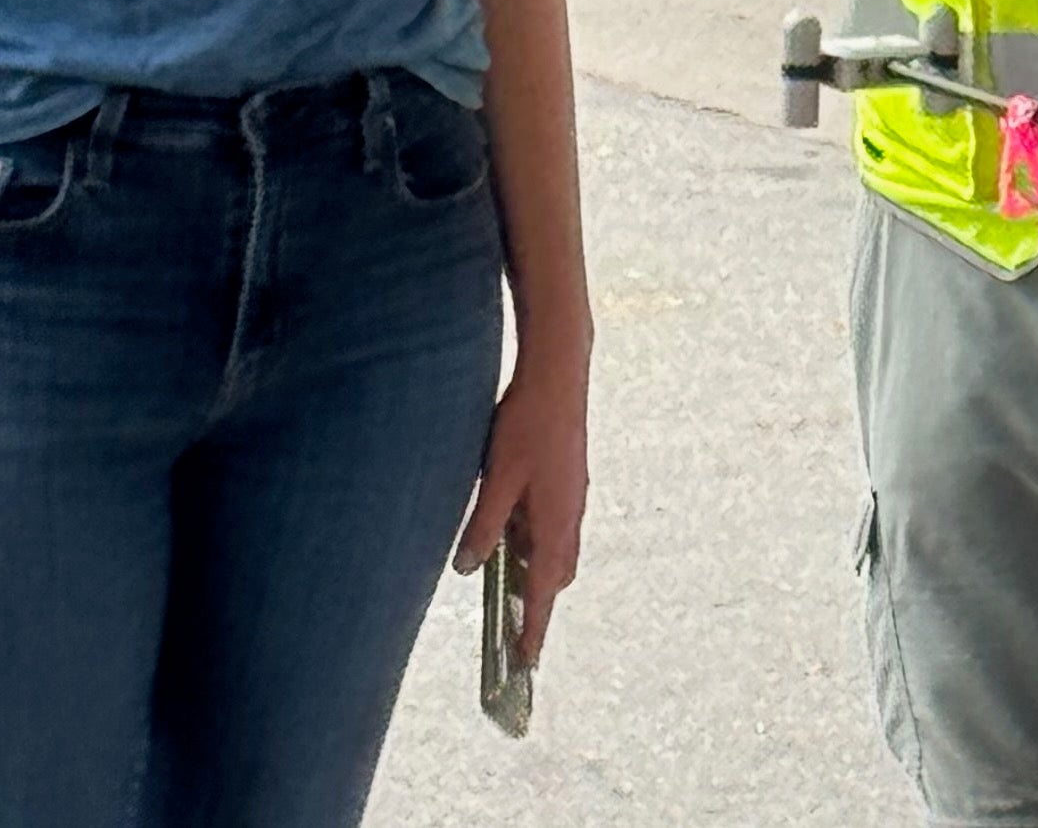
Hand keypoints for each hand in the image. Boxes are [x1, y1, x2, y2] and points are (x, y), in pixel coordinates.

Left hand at [451, 350, 589, 665]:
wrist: (559, 374)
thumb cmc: (527, 425)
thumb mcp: (497, 480)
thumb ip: (483, 527)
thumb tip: (466, 568)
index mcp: (556, 523)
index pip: (543, 592)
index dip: (534, 628)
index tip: (527, 663)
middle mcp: (570, 515)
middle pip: (554, 574)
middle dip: (533, 599)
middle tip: (506, 619)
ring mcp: (572, 496)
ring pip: (553, 547)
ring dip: (531, 564)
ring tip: (499, 565)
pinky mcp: (567, 479)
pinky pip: (552, 522)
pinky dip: (533, 535)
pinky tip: (508, 519)